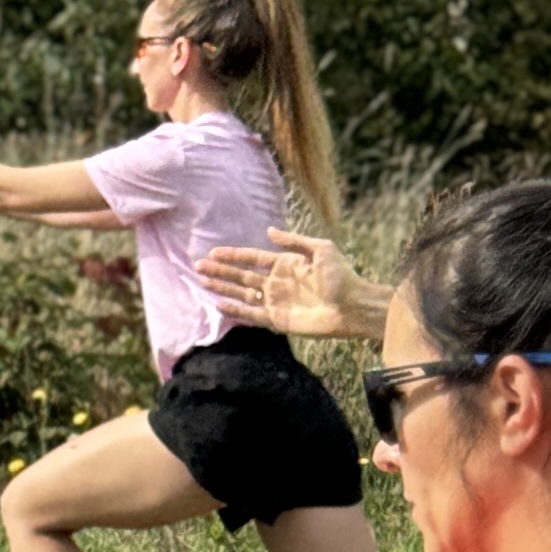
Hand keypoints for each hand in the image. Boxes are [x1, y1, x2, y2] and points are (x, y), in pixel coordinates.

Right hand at [200, 225, 379, 339]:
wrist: (352, 306)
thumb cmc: (341, 276)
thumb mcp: (322, 249)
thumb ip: (294, 241)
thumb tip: (268, 231)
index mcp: (285, 264)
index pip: (252, 258)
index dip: (233, 255)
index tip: (213, 252)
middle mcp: (276, 282)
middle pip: (242, 275)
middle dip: (221, 271)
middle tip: (198, 266)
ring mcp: (275, 301)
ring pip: (242, 293)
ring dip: (223, 287)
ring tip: (203, 282)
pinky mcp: (276, 320)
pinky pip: (251, 314)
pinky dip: (235, 310)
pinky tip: (220, 304)